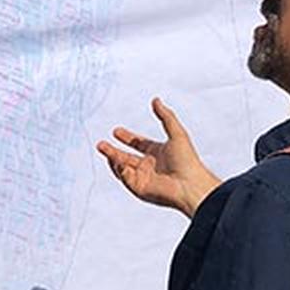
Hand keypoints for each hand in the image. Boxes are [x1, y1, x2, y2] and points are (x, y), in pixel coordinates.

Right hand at [97, 98, 220, 217]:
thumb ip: (165, 116)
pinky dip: (118, 169)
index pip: (139, 144)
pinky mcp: (139, 188)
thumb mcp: (176, 133)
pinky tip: (116, 160)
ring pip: (122, 168)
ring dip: (112, 158)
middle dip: (112, 151)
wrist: (189, 184)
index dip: (127, 138)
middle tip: (100, 144)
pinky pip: (125, 178)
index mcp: (159, 153)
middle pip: (126, 157)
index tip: (116, 131)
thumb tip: (156, 100)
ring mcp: (144, 178)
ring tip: (103, 148)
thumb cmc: (187, 160)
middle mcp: (150, 166)